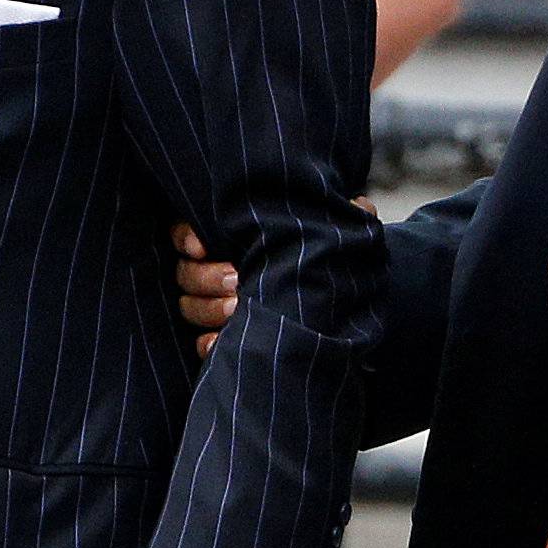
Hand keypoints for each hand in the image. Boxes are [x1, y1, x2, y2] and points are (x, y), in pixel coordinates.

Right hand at [171, 201, 376, 359]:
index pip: (187, 233)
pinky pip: (202, 344)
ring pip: (191, 306)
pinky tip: (226, 340)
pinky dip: (211, 342)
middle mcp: (219, 270)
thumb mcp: (335, 237)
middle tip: (237, 279)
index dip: (188, 236)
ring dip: (210, 308)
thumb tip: (361, 203)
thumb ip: (344, 216)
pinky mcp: (226, 340)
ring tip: (240, 308)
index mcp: (234, 239)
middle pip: (186, 272)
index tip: (202, 246)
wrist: (341, 311)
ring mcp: (218, 307)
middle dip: (207, 276)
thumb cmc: (329, 264)